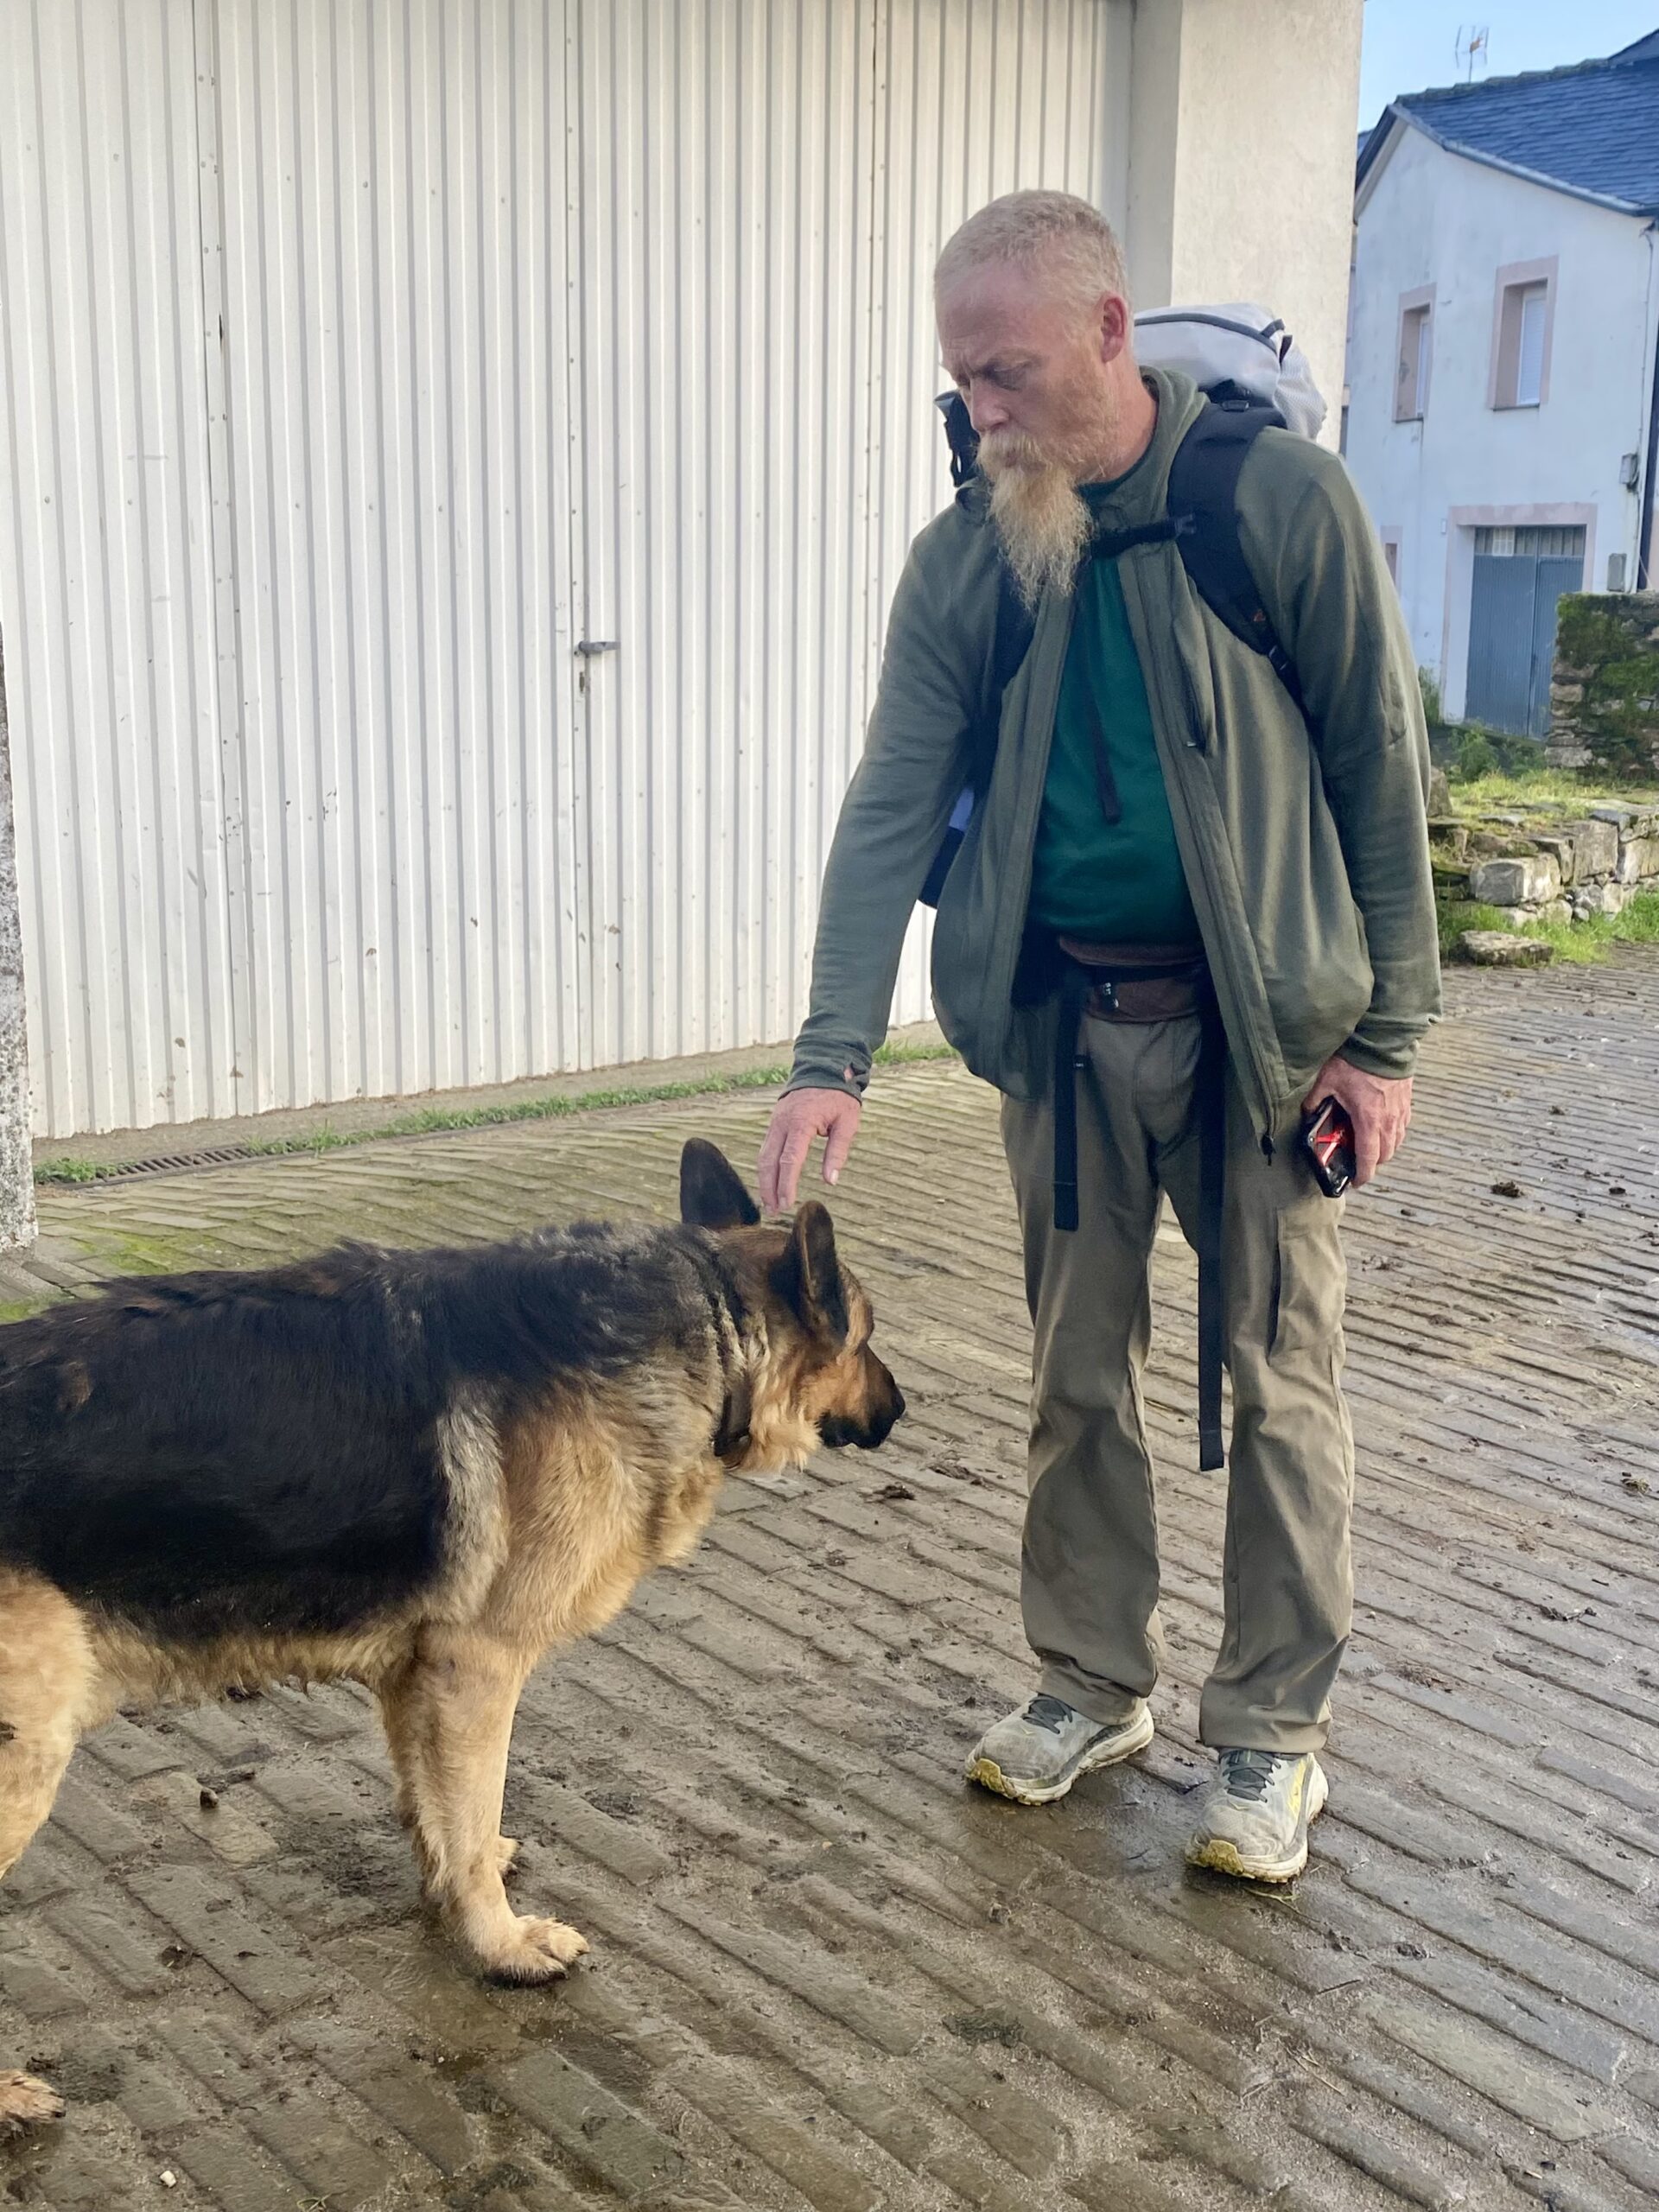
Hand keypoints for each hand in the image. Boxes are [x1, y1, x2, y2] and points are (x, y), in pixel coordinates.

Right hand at [758, 1085, 862, 1210]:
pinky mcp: (774, 1123)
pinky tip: (770, 1183)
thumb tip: (830, 1181)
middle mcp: (782, 1123)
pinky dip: (766, 1168)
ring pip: (763, 1156)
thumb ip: (837, 1152)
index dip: (787, 1184)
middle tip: (774, 1211)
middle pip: (769, 1161)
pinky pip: (766, 1148)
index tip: (787, 1203)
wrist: (823, 1068)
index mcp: (801, 1122)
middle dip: (769, 1188)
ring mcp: (775, 1122)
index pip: (790, 1159)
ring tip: (769, 1203)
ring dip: (764, 1181)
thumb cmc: (838, 1096)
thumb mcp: (847, 1122)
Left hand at [1304, 1058, 1412, 1188]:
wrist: (1383, 1040)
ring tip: (1369, 1146)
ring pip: (1396, 1142)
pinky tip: (1381, 1126)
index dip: (1362, 1176)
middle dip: (1372, 1164)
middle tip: (1357, 1163)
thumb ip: (1315, 1101)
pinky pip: (1403, 1127)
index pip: (1368, 1159)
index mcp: (1368, 1121)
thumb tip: (1308, 1112)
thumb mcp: (1327, 1082)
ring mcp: (1400, 1111)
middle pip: (1385, 1155)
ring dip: (1384, 1150)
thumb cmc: (1356, 1061)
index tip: (1355, 1182)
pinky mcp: (1407, 1102)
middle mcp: (1388, 1121)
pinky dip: (1393, 1134)